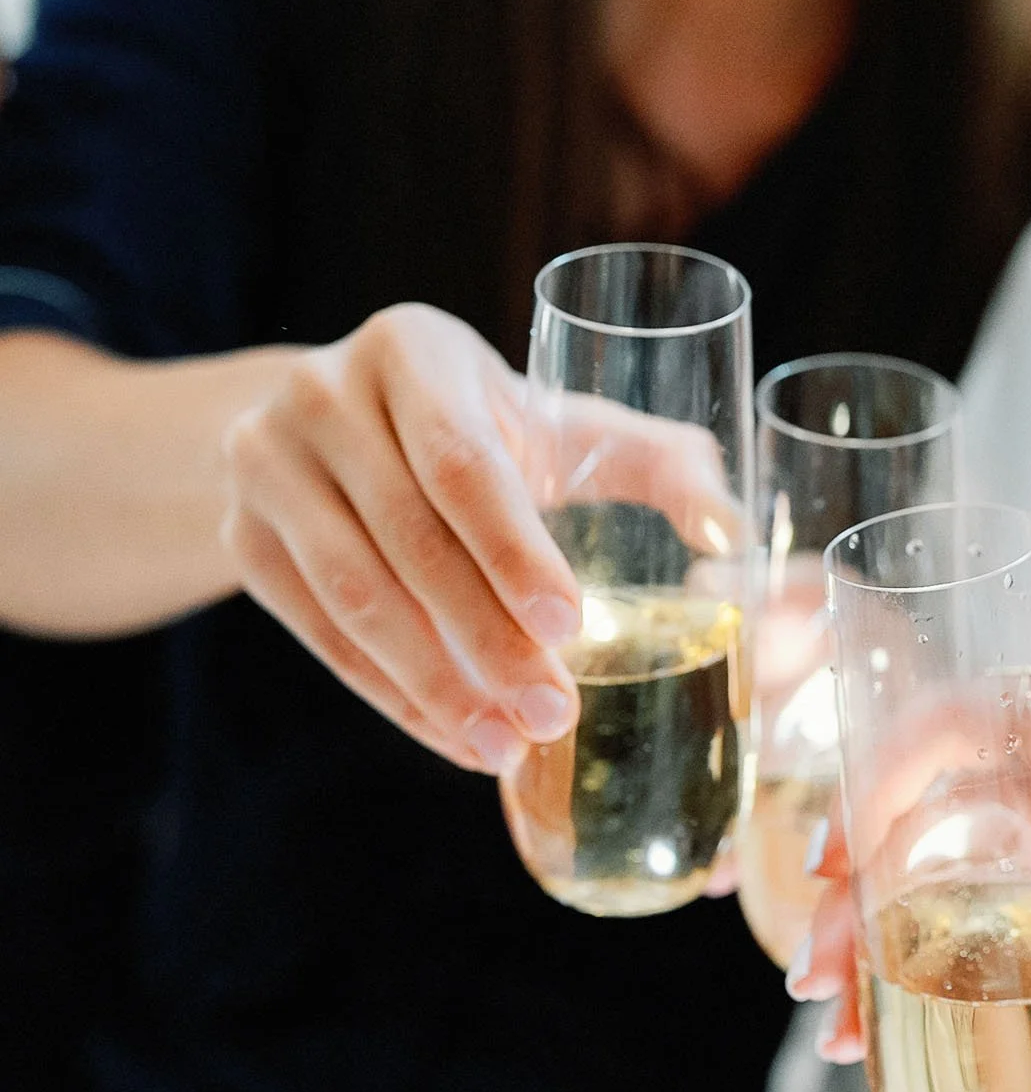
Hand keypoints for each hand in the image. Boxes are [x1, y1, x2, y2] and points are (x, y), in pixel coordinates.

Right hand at [218, 303, 733, 773]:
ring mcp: (265, 465)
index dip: (514, 552)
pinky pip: (316, 634)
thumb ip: (661, 463)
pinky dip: (388, 695)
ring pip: (353, 595)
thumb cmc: (483, 426)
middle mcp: (321, 394)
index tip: (570, 626)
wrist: (336, 426)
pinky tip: (452, 738)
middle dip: (484, 639)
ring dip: (433, 683)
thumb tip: (731, 536)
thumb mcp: (562, 421)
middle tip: (552, 710)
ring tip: (507, 743)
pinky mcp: (239, 537)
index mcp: (412, 349)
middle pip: (408, 540)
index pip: (463, 465)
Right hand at [781, 673, 1030, 1057]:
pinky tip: (891, 1015)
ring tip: (844, 1025)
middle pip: (922, 804)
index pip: (955, 716)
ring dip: (877, 936)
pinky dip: (926, 954)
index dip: (880, 777)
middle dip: (857, 896)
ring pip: (931, 859)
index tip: (834, 857)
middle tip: (820, 979)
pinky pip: (967, 894)